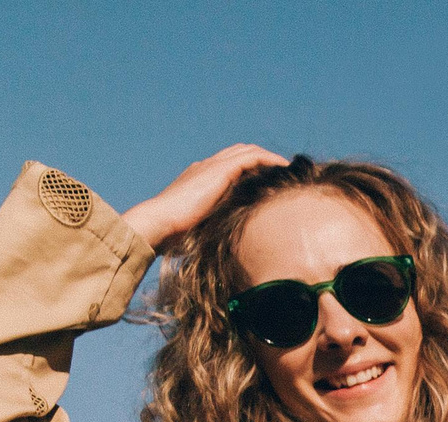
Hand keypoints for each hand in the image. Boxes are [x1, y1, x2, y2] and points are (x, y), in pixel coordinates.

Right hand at [120, 144, 289, 250]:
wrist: (159, 223)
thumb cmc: (175, 234)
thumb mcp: (201, 227)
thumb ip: (215, 226)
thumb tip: (231, 245)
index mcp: (199, 179)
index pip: (229, 166)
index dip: (250, 170)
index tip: (268, 181)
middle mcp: (205, 167)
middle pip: (239, 153)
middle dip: (262, 159)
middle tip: (283, 172)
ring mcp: (211, 166)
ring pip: (247, 151)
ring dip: (270, 158)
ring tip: (288, 169)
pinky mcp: (219, 170)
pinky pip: (252, 157)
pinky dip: (269, 160)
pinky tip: (284, 168)